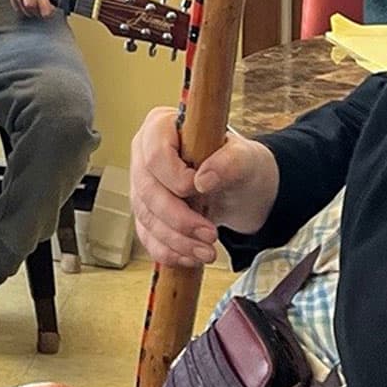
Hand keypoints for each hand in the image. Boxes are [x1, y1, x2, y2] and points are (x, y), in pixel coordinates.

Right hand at [128, 106, 278, 268]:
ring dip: (177, 241)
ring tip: (207, 251)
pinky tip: (191, 257)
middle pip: (147, 191)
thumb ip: (229, 161)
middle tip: (210, 234)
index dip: (175, 177)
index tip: (201, 190)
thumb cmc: (238, 163)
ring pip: (146, 218)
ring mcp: (142, 186)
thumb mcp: (244, 157)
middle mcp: (144, 155)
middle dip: (179, 219)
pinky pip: (147, 237)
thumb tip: (204, 179)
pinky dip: (169, 252)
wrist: (239, 188)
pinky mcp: (146, 213)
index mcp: (161, 128)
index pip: (155, 154)